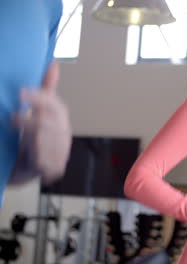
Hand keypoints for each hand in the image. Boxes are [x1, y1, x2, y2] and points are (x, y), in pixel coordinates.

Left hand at [14, 62, 71, 182]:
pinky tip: (25, 151)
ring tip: (14, 131)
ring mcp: (60, 151)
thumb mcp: (41, 110)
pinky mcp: (54, 167)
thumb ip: (47, 88)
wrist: (31, 166)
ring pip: (44, 141)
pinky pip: (43, 160)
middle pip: (48, 123)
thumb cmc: (35, 135)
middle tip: (12, 118)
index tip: (21, 92)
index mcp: (60, 118)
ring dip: (27, 136)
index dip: (38, 98)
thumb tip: (54, 64)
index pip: (53, 105)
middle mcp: (63, 134)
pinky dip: (34, 155)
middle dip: (29, 120)